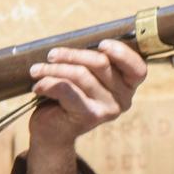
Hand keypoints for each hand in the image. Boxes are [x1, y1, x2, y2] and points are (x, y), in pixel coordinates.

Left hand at [25, 39, 146, 173]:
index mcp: (127, 84)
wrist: (53, 131)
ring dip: (53, 69)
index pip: (137, 68)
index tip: (101, 44)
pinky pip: (67, 89)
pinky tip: (38, 85)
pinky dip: (48, 83)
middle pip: (101, 63)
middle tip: (51, 55)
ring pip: (80, 74)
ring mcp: (108, 109)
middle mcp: (123, 98)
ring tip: (36, 71)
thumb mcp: (83, 76)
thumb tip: (80, 42)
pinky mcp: (90, 116)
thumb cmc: (68, 96)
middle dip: (71, 55)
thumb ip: (88, 62)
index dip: (122, 53)